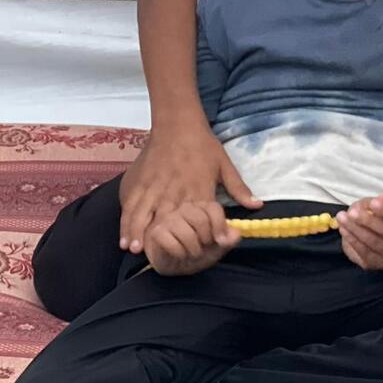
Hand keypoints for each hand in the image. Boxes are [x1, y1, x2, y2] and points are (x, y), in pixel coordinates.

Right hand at [119, 122, 260, 253]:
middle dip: (158, 241)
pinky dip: (126, 223)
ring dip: (137, 234)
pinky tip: (124, 238)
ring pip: (142, 216)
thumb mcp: (225, 166)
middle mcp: (173, 193)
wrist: (178, 124)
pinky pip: (130, 207)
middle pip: (164, 222)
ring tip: (133, 250)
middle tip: (153, 258)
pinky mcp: (138, 183)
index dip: (190, 238)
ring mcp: (153, 188)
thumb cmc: (203, 146)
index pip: (193, 220)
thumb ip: (239, 189)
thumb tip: (258, 206)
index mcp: (196, 191)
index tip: (187, 254)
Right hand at [144, 200, 239, 276]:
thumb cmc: (198, 251)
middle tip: (202, 247)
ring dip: (193, 249)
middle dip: (205, 239)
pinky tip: (179, 254)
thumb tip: (236, 234)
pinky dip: (180, 254)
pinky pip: (172, 243)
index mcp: (201, 207)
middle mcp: (184, 208)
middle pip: (200, 219)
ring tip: (191, 252)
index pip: (213, 207)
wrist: (177, 264)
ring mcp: (168, 219)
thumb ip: (230, 238)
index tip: (220, 240)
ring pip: (187, 233)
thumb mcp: (219, 246)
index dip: (219, 225)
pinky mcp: (157, 232)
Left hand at [337, 193, 382, 270]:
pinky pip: (365, 253)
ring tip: (342, 218)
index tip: (373, 202)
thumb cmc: (374, 214)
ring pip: (374, 243)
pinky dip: (353, 241)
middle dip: (368, 221)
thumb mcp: (374, 204)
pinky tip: (344, 230)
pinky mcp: (378, 263)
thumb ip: (378, 202)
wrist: (367, 231)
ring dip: (356, 230)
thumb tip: (382, 199)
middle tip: (352, 212)